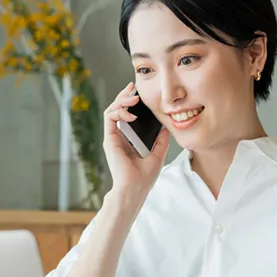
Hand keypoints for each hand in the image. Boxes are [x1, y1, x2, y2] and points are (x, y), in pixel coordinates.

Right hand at [103, 83, 170, 198]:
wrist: (135, 189)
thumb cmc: (144, 178)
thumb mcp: (157, 155)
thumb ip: (160, 141)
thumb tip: (166, 128)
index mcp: (126, 140)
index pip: (124, 116)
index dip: (129, 103)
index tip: (138, 94)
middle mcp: (117, 137)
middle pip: (116, 110)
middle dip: (123, 96)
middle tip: (132, 88)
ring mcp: (112, 138)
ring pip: (111, 110)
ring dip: (121, 101)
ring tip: (133, 98)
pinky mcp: (109, 139)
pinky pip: (110, 118)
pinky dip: (119, 111)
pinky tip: (130, 113)